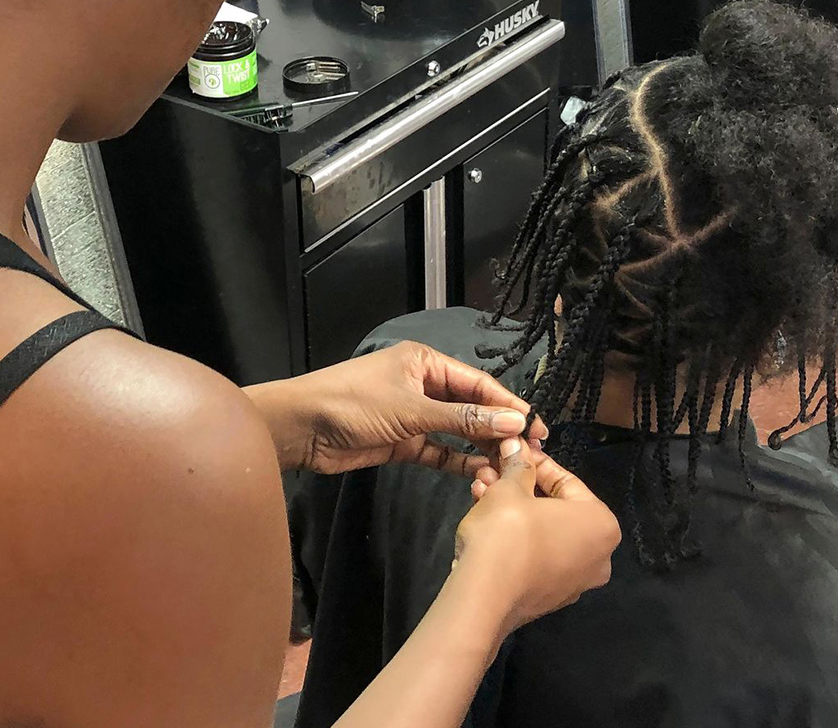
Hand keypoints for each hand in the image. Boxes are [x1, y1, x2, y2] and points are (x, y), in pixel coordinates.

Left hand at [247, 342, 547, 474]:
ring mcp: (413, 415)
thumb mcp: (412, 410)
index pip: (478, 383)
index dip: (508, 405)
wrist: (301, 429)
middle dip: (499, 429)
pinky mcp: (402, 442)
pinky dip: (459, 462)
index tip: (537, 427)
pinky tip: (482, 474)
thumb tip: (514, 422)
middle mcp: (423, 385)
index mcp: (426, 362)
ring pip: (457, 432)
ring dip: (481, 449)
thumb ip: (463, 419)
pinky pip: (439, 451)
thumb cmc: (354, 404)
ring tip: (511, 468)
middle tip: (530, 454)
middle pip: (471, 407)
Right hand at [453, 438, 619, 634]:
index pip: (566, 481)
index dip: (534, 462)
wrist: (484, 599)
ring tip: (479, 490)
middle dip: (519, 487)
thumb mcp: (510, 489)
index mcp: (602, 524)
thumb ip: (518, 465)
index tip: (512, 450)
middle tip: (490, 470)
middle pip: (553, 508)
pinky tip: (484, 520)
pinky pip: (535, 556)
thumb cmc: (508, 533)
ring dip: (511, 509)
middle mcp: (598, 555)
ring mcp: (575, 581)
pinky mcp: (549, 597)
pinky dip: (514, 537)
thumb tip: (516, 443)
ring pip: (541, 532)